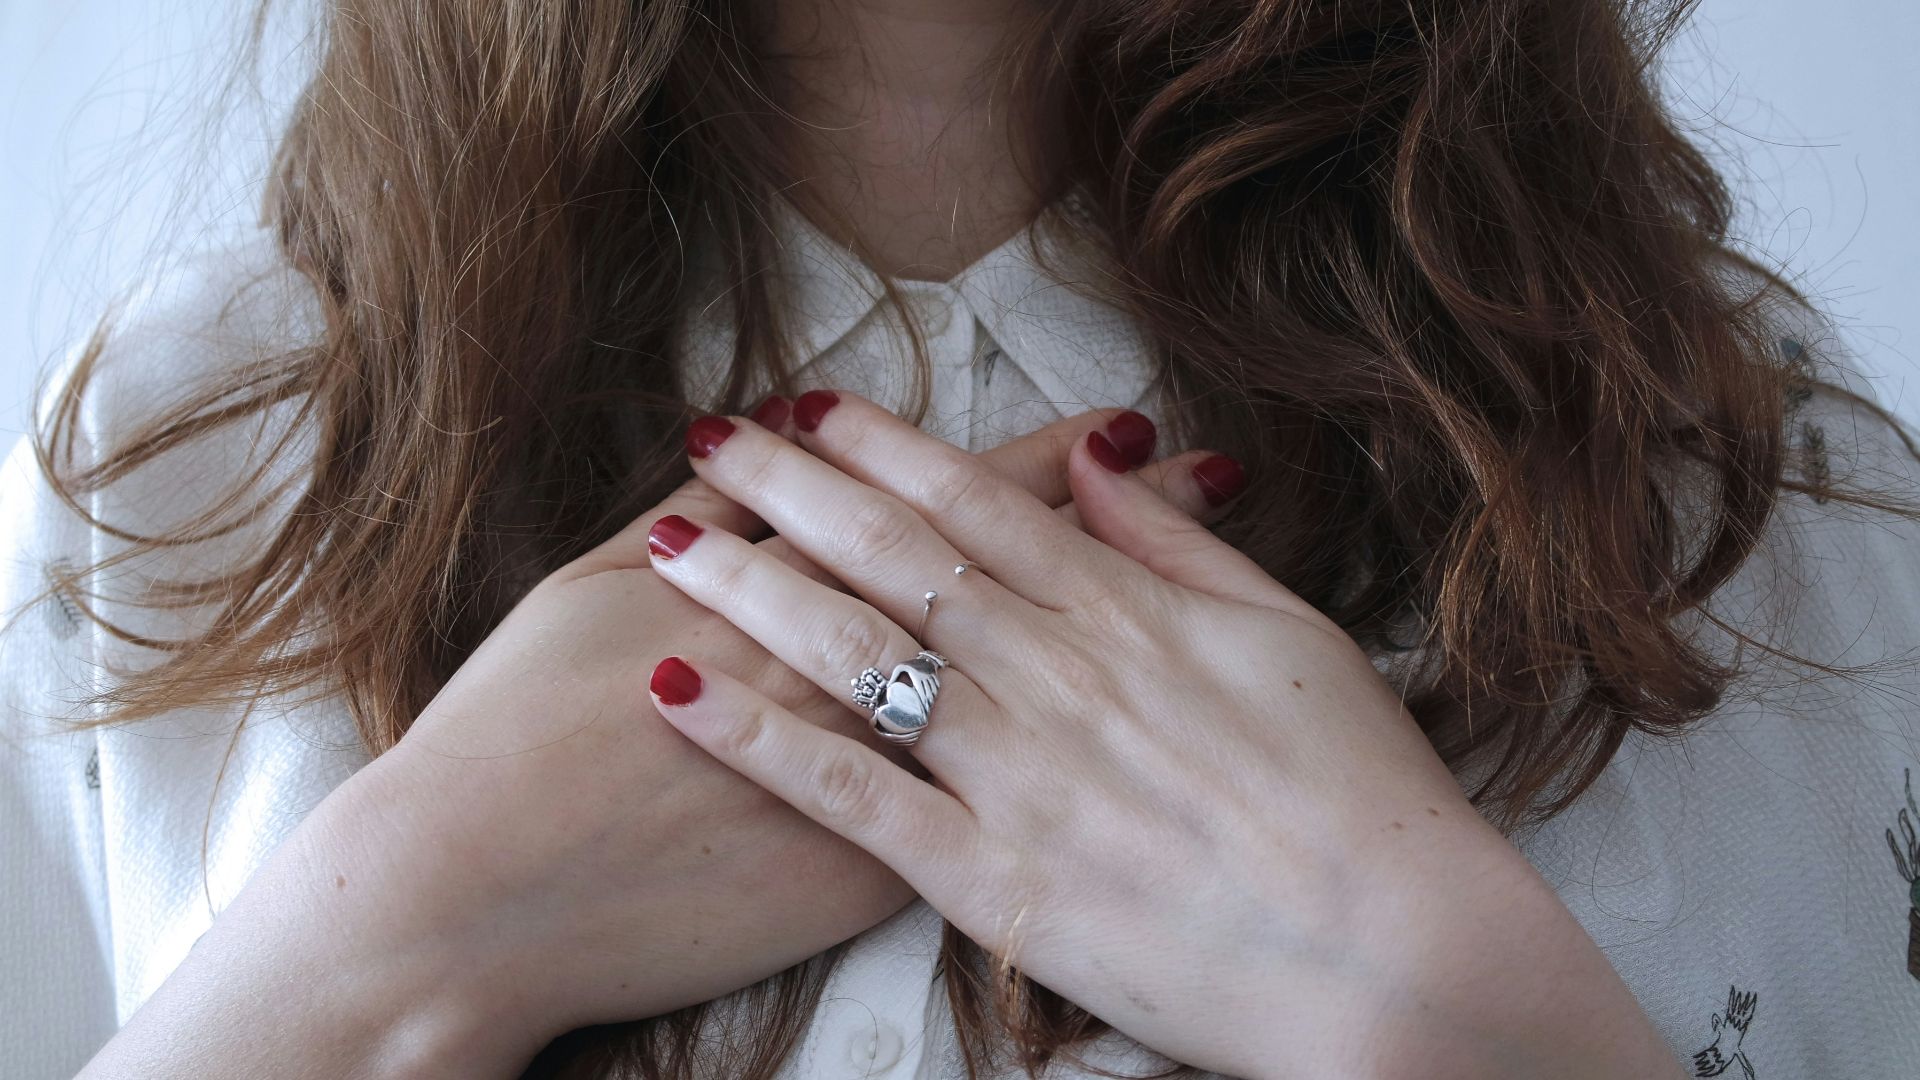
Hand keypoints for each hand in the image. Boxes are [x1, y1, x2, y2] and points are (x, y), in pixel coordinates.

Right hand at [78, 403, 1227, 1079]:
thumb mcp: (589, 587)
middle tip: (1198, 469)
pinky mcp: (867, 875)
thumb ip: (696, 517)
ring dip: (1115, 629)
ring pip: (1022, 687)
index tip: (1128, 422)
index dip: (1046, 459)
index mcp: (792, 583)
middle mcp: (853, 670)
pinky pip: (982, 808)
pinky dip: (1062, 762)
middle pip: (1013, 579)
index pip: (949, 504)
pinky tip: (1122, 743)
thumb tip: (765, 443)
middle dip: (1114, 522)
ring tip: (1192, 594)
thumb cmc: (511, 732)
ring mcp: (869, 777)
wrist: (472, 899)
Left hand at [641, 391, 1684, 1079]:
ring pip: (857, 654)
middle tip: (710, 438)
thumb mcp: (1293, 636)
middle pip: (895, 556)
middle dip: (792, 488)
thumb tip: (1110, 457)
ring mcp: (1017, 774)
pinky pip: (850, 795)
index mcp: (1128, 613)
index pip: (978, 503)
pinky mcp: (989, 878)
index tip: (809, 405)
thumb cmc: (1362, 795)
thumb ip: (1184, 547)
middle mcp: (1057, 675)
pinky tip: (676, 691)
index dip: (883, 445)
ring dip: (752, 587)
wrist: (1395, 958)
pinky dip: (756, 740)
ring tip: (668, 537)